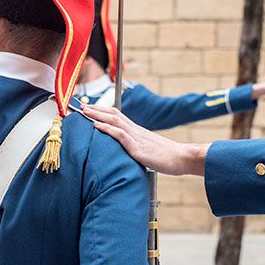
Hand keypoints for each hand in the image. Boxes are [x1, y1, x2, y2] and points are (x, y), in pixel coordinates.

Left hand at [83, 105, 207, 176]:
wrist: (183, 158)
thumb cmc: (169, 157)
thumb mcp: (150, 151)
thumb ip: (138, 149)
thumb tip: (131, 153)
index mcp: (138, 131)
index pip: (118, 116)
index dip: (103, 111)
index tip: (91, 109)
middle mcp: (136, 131)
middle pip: (113, 114)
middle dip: (96, 110)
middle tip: (81, 106)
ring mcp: (137, 138)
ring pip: (114, 121)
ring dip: (97, 115)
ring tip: (84, 112)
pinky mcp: (138, 148)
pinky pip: (121, 135)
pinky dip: (107, 129)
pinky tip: (97, 126)